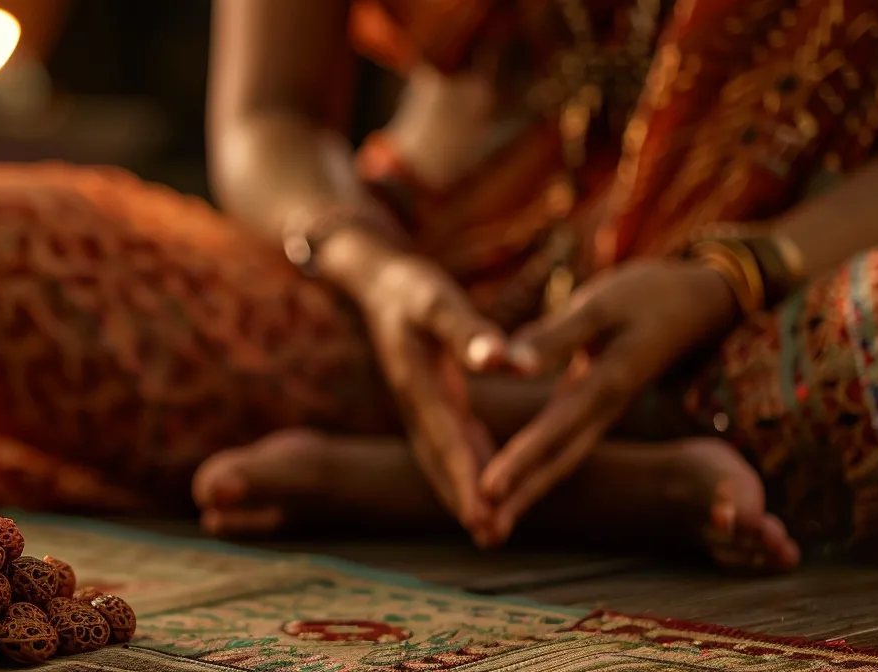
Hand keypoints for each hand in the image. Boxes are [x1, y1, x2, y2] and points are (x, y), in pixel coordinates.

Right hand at [349, 248, 513, 542]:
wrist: (374, 281)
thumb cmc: (410, 286)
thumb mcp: (438, 299)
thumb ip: (468, 331)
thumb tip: (502, 361)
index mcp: (418, 382)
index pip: (446, 437)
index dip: (464, 476)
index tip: (482, 512)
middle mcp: (413, 403)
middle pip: (440, 460)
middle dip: (463, 500)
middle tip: (491, 538)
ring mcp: (415, 406)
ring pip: (440, 459)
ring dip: (461, 494)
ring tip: (489, 531)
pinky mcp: (424, 403)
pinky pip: (443, 445)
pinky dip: (460, 471)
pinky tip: (481, 488)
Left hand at [480, 259, 741, 539]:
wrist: (700, 302)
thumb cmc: (647, 295)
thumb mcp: (601, 306)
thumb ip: (555, 336)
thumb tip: (508, 362)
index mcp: (607, 384)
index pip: (556, 428)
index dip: (522, 459)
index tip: (488, 489)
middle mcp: (606, 408)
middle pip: (560, 461)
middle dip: (522, 495)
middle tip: (481, 526)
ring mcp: (604, 411)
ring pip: (563, 458)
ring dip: (529, 489)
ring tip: (492, 521)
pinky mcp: (599, 405)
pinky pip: (565, 443)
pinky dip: (539, 464)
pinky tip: (516, 482)